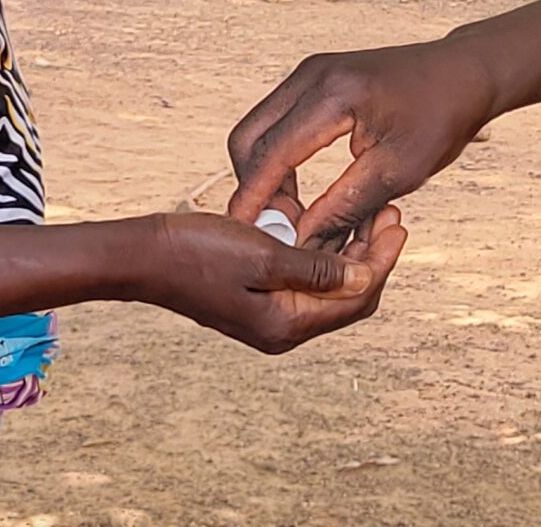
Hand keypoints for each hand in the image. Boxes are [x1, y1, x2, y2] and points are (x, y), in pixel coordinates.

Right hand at [129, 208, 407, 353]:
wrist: (142, 255)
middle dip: (372, 256)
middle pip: (348, 297)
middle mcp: (281, 329)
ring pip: (328, 287)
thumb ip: (317, 269)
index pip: (356, 299)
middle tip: (389, 213)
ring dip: (349, 251)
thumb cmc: (196, 251)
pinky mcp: (256, 299)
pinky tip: (325, 220)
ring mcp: (268, 316)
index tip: (398, 221)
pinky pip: (304, 281)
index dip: (382, 260)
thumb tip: (365, 277)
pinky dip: (321, 253)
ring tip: (366, 211)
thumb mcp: (263, 255)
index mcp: (286, 326)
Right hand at [227, 39, 502, 241]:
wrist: (465, 73)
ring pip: (257, 129)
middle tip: (272, 228)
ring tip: (289, 214)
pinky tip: (297, 188)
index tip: (243, 238)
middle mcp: (312, 75)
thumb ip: (344, 207)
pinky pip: (275, 120)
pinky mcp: (314, 77)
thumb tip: (300, 242)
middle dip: (252, 186)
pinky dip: (275, 155)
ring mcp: (310, 72)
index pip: (271, 152)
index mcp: (333, 94)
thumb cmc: (442, 118)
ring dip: (263, 173)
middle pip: (248, 137)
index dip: (253, 199)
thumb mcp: (399, 172)